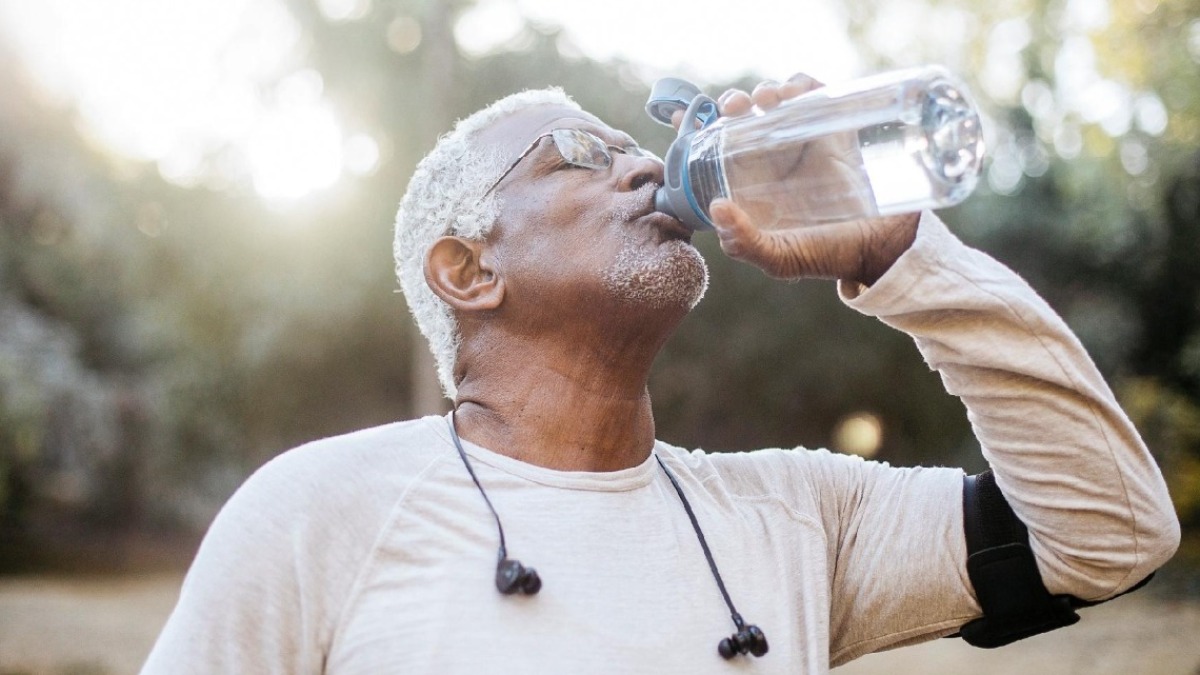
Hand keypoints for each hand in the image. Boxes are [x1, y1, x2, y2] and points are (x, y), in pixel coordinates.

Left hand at [699, 74, 918, 284]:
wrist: (880, 245)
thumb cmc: (826, 254)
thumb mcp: (780, 258)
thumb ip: (745, 243)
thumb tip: (717, 207)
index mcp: (749, 184)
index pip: (714, 149)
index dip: (694, 128)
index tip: (679, 117)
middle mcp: (771, 159)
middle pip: (741, 116)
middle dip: (731, 102)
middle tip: (734, 108)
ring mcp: (802, 141)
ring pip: (774, 100)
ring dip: (765, 90)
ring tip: (768, 100)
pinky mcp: (832, 127)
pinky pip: (812, 93)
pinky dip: (801, 84)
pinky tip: (794, 92)